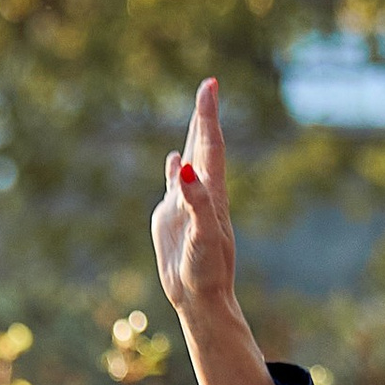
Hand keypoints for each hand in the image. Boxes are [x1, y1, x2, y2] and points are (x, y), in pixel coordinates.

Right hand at [151, 77, 239, 329]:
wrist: (201, 298)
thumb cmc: (206, 272)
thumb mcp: (203, 236)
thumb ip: (196, 201)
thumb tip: (182, 166)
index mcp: (212, 193)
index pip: (210, 145)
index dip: (208, 115)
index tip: (210, 86)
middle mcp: (201, 193)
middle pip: (203, 146)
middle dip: (204, 116)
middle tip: (208, 86)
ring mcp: (187, 204)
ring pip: (190, 161)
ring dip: (192, 136)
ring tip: (197, 112)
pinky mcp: (173, 218)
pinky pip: (174, 184)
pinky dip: (174, 167)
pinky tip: (172, 158)